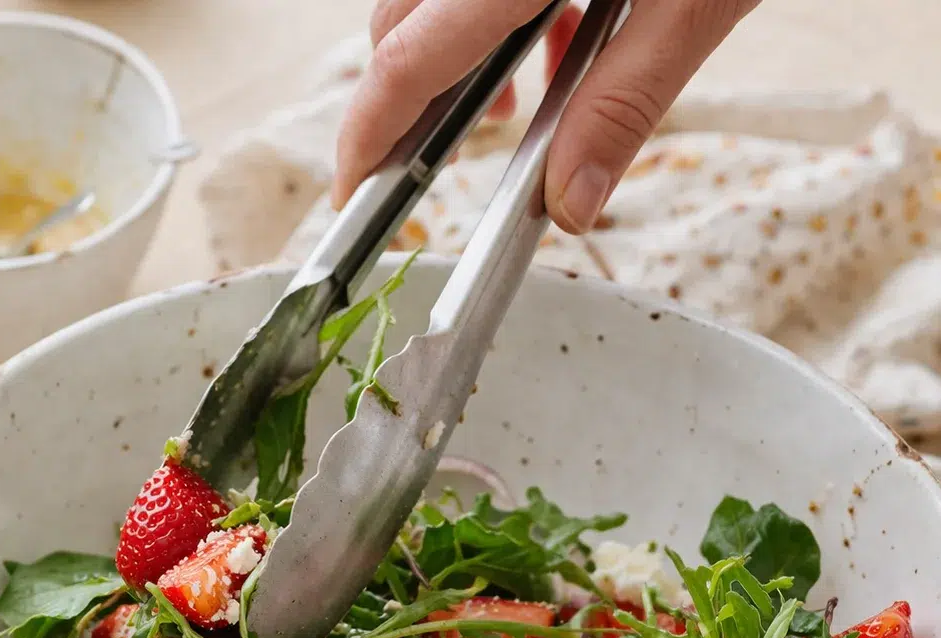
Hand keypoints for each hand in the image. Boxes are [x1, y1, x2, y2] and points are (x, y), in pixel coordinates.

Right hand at [332, 0, 761, 232]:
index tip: (354, 193)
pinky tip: (560, 36)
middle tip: (431, 163)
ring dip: (457, 58)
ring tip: (512, 105)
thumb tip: (570, 203)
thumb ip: (627, 102)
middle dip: (409, 100)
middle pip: (400, 23)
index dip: (369, 135)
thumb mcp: (696, 1)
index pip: (409, 58)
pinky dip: (498, 14)